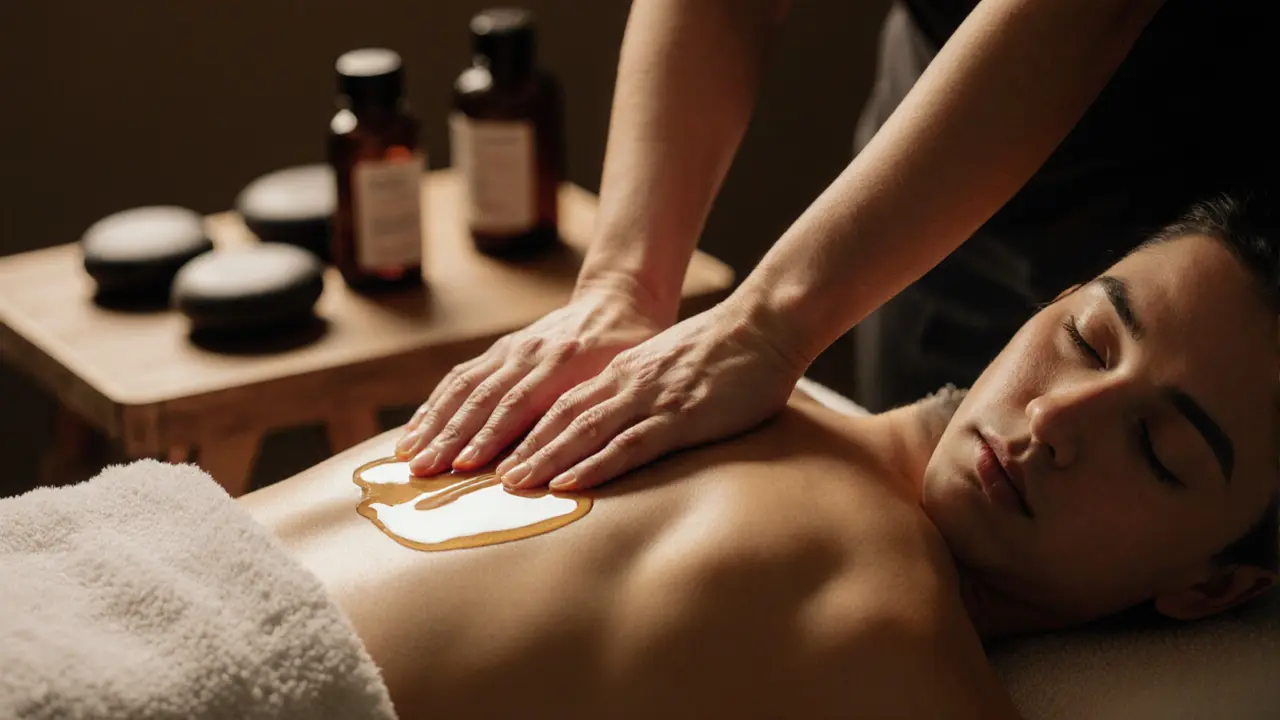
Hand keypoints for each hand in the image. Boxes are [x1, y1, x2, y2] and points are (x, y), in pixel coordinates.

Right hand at [396, 283, 669, 474]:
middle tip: (423, 471)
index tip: (467, 466)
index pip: (519, 402)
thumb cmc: (630, 349)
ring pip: (463, 386)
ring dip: (433, 423)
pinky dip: (435, 405)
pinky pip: (461, 376)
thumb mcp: (625, 375)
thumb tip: (572, 454)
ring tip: (408, 456)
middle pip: (482, 398)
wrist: (618, 301)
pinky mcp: (499, 350)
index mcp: (564, 361)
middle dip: (449, 437)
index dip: (491, 435)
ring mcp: (510, 349)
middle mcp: (530, 353)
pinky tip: (416, 430)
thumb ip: (595, 407)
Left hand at [494, 300, 807, 491]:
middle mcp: (626, 382)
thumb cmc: (726, 349)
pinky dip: (594, 465)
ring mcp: (651, 398)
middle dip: (518, 447)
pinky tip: (570, 483)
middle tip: (484, 475)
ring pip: (583, 430)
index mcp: (623, 372)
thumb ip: (644, 386)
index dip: (522, 428)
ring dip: (544, 458)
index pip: (560, 403)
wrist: (765, 324)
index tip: (494, 452)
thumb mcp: (670, 365)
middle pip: (559, 417)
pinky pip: (629, 445)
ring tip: (512, 484)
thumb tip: (623, 413)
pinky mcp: (680, 416)